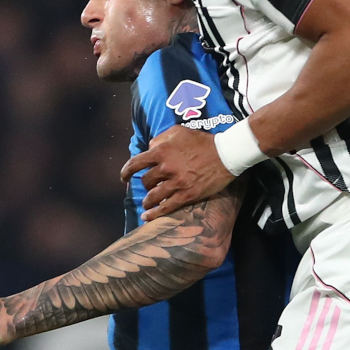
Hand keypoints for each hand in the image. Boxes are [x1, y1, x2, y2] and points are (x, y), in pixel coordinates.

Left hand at [119, 125, 236, 220]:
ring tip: (147, 203)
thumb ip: (160, 139)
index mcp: (161, 151)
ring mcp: (176, 183)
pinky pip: (166, 207)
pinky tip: (147, 217)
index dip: (126, 172)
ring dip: (148, 201)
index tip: (124, 177)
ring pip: (153, 196)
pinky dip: (155, 214)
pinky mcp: (187, 195)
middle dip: (146, 184)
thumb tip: (149, 148)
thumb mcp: (179, 132)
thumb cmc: (202, 141)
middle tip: (149, 186)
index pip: (135, 163)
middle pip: (146, 181)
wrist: (225, 154)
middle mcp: (166, 168)